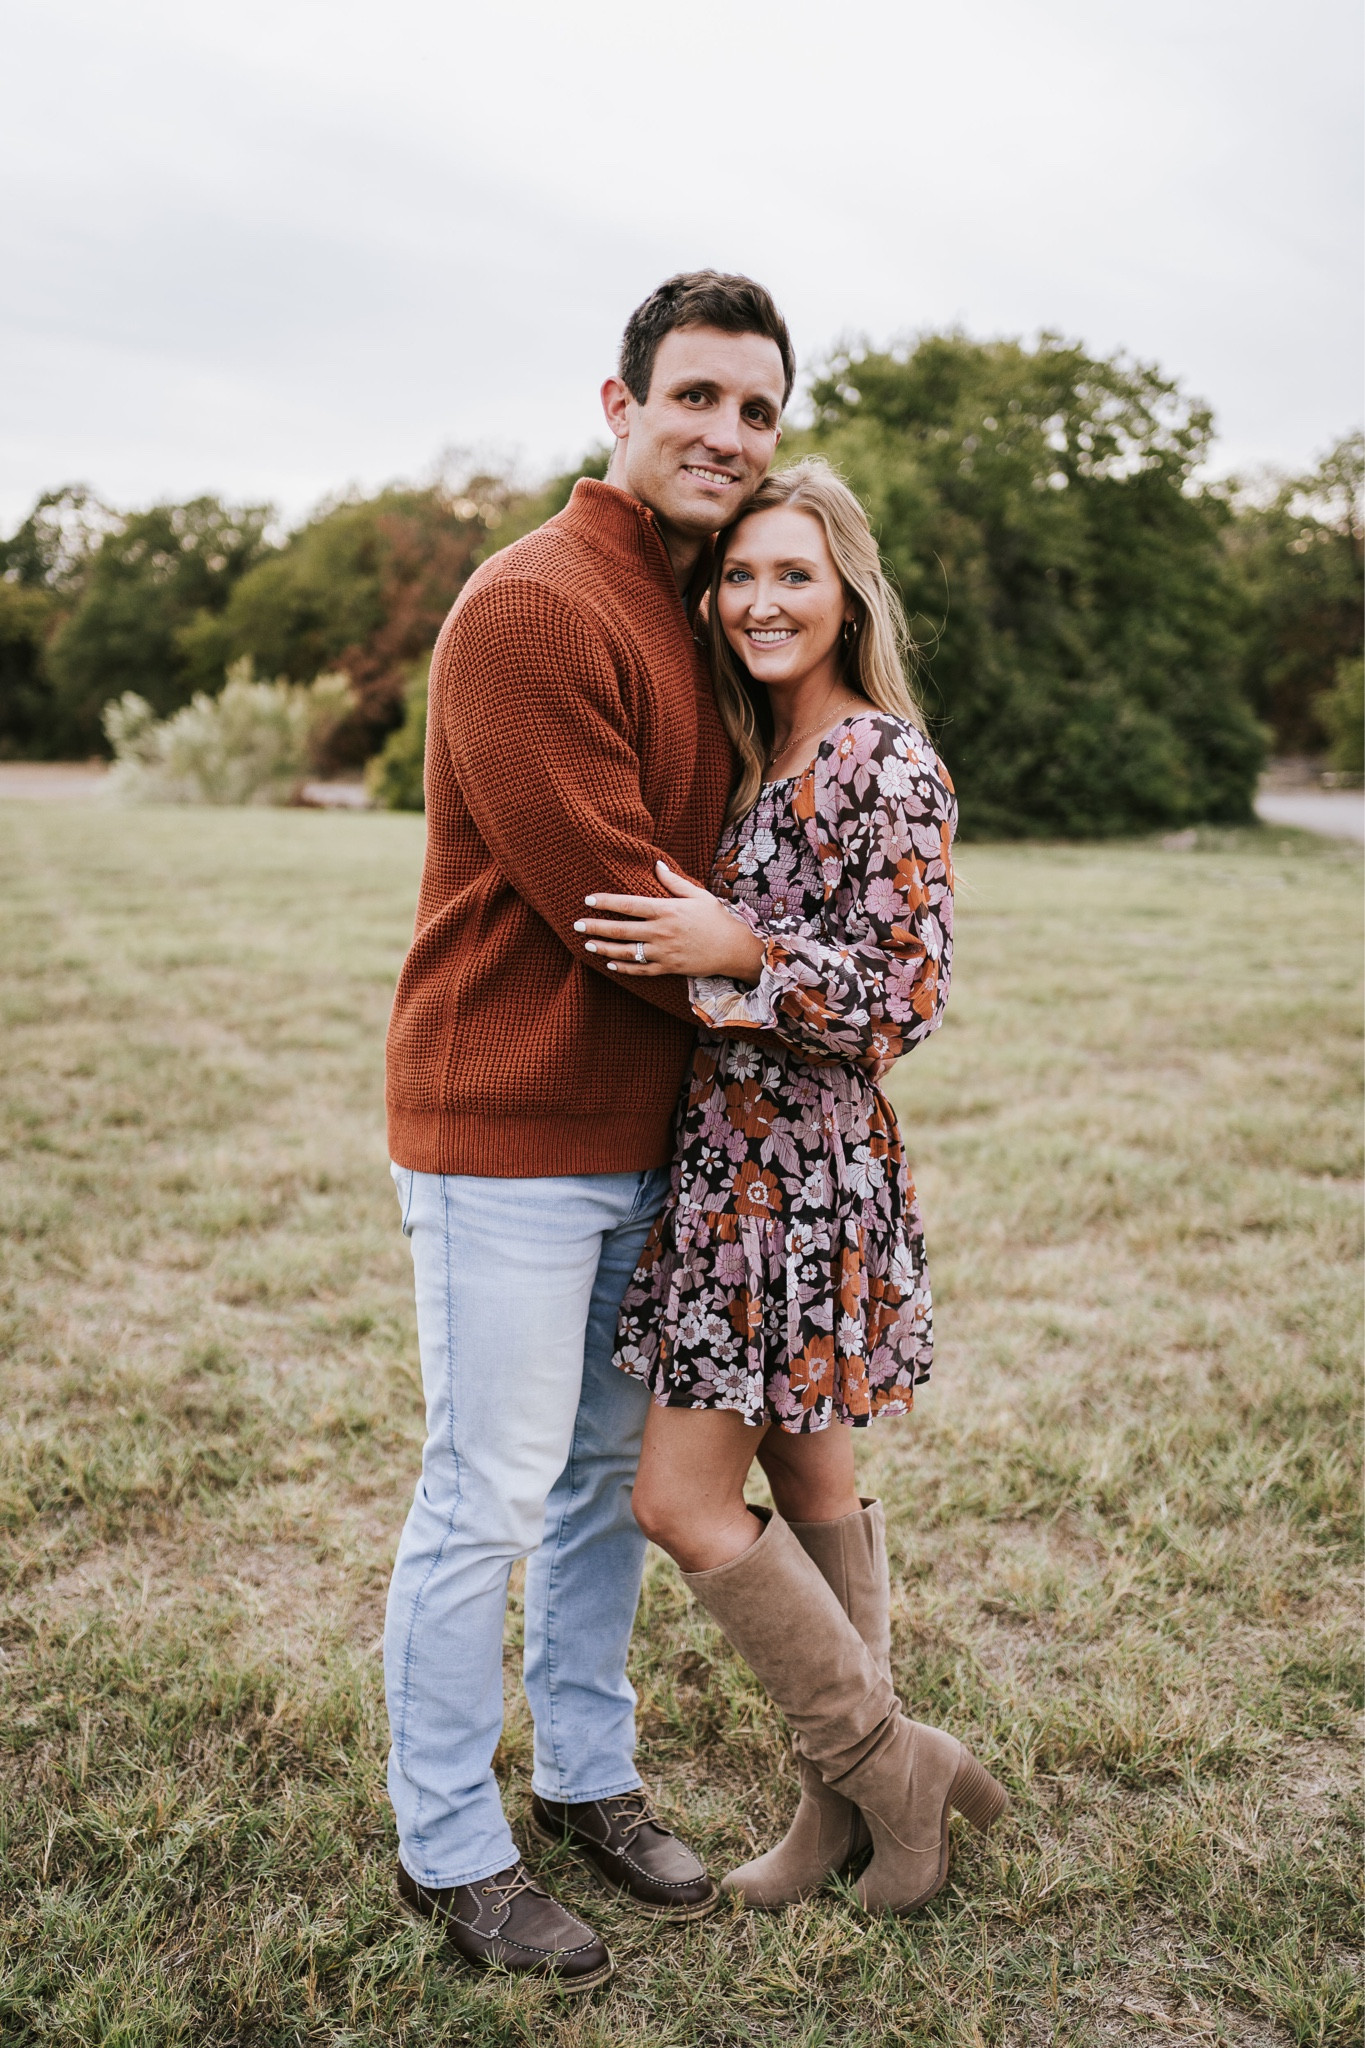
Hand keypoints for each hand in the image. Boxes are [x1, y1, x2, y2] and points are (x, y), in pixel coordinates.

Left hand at [574, 862, 764, 981]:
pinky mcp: (668, 968)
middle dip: (596, 926)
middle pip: (621, 929)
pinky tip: (611, 964)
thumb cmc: (716, 918)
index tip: (588, 899)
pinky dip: (624, 967)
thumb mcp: (697, 894)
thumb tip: (657, 865)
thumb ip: (674, 882)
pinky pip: (641, 969)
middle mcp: (661, 932)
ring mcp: (663, 952)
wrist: (734, 949)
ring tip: (588, 944)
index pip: (629, 905)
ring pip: (626, 951)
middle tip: (577, 924)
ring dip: (604, 948)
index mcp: (667, 910)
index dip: (606, 902)